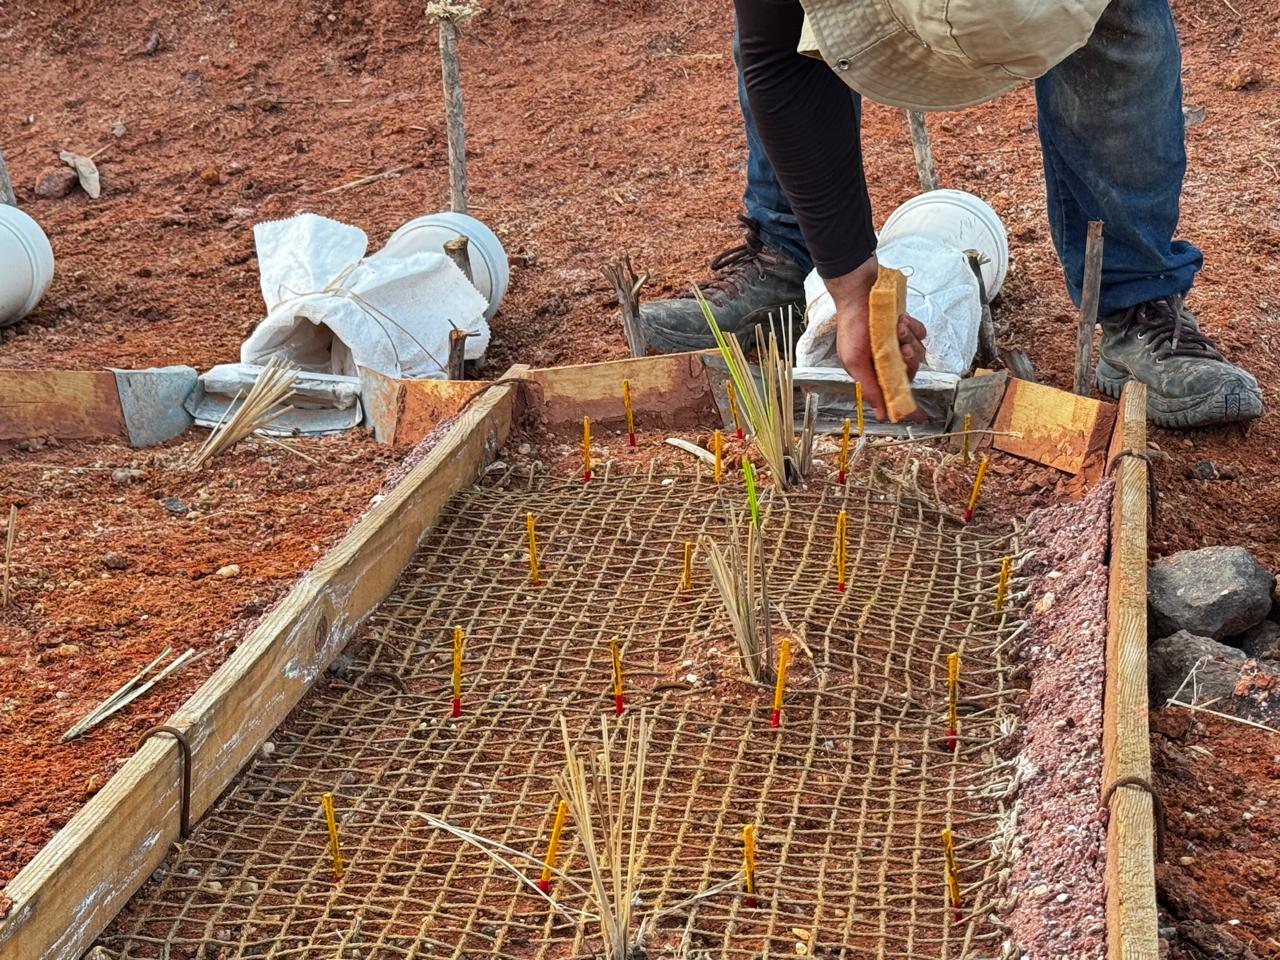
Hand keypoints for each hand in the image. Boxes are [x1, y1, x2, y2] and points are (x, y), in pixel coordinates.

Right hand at [823, 256, 927, 419]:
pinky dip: (914, 328)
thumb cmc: (852, 325)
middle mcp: (885, 360)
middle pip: (910, 374)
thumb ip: (871, 388)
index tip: (920, 416)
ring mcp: (897, 343)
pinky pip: (921, 335)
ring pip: (918, 353)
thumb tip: (881, 415)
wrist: (859, 290)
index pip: (893, 394)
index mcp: (872, 372)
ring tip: (898, 327)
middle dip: (908, 361)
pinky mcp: (905, 327)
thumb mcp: (856, 361)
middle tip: (901, 348)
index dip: (907, 406)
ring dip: (910, 340)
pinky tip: (901, 319)